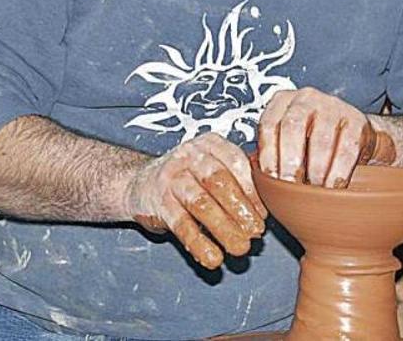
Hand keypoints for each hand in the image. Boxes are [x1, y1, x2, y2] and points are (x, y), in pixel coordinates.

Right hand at [126, 133, 266, 268]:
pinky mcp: (158, 203)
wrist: (139, 183)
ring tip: (240, 247)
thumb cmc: (186, 177)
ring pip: (201, 203)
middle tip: (255, 232)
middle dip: (241, 209)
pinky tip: (213, 257)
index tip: (263, 213)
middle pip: (218, 181)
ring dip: (224, 228)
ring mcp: (171, 179)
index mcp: (210, 144)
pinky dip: (199, 244)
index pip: (235, 162)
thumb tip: (263, 212)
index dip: (252, 190)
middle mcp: (189, 157)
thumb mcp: (212, 167)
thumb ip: (237, 182)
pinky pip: (181, 225)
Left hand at [256, 87, 390, 187]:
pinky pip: (346, 148)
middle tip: (290, 185)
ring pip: (321, 139)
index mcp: (282, 102)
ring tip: (313, 189)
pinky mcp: (356, 120)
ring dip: (316, 169)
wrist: (352, 136)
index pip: (269, 124)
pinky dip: (338, 171)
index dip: (267, 153)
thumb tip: (257, 182)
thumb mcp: (287, 142)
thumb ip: (272, 156)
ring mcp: (333, 106)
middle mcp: (306, 98)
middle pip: (293, 126)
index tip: (270, 178)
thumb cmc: (310, 143)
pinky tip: (332, 186)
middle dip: (290, 160)